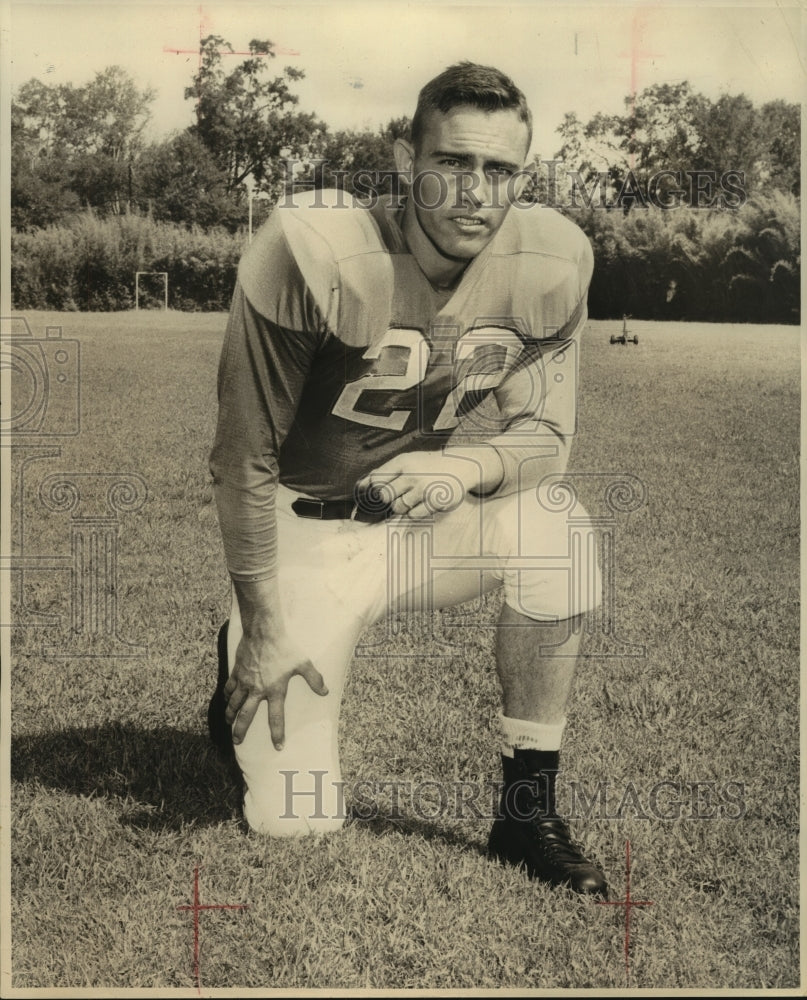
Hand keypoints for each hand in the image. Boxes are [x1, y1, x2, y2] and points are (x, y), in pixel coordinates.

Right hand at [224, 629, 327, 748]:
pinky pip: (229, 687)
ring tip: (228, 723)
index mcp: (275, 690)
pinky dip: (227, 695)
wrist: (263, 632)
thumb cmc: (285, 648)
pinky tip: (227, 699)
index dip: (277, 733)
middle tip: (237, 741)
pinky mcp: (237, 672)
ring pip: (234, 703)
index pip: (276, 717)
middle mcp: (257, 689)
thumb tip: (325, 692)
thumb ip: (314, 679)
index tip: (277, 746)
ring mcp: (245, 681)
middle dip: (241, 730)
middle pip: (246, 715)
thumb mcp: (303, 664)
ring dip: (231, 714)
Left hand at [357, 450, 491, 519]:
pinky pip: (413, 515)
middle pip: (385, 496)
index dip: (377, 488)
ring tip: (416, 495)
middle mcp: (413, 474)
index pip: (377, 479)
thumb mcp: (408, 461)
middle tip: (403, 491)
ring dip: (404, 505)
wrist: (461, 465)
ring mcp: (424, 488)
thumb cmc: (429, 465)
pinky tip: (425, 501)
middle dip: (391, 497)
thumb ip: (384, 472)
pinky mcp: (435, 501)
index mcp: (404, 461)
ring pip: (398, 507)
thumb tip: (360, 485)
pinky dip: (416, 511)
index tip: (386, 487)